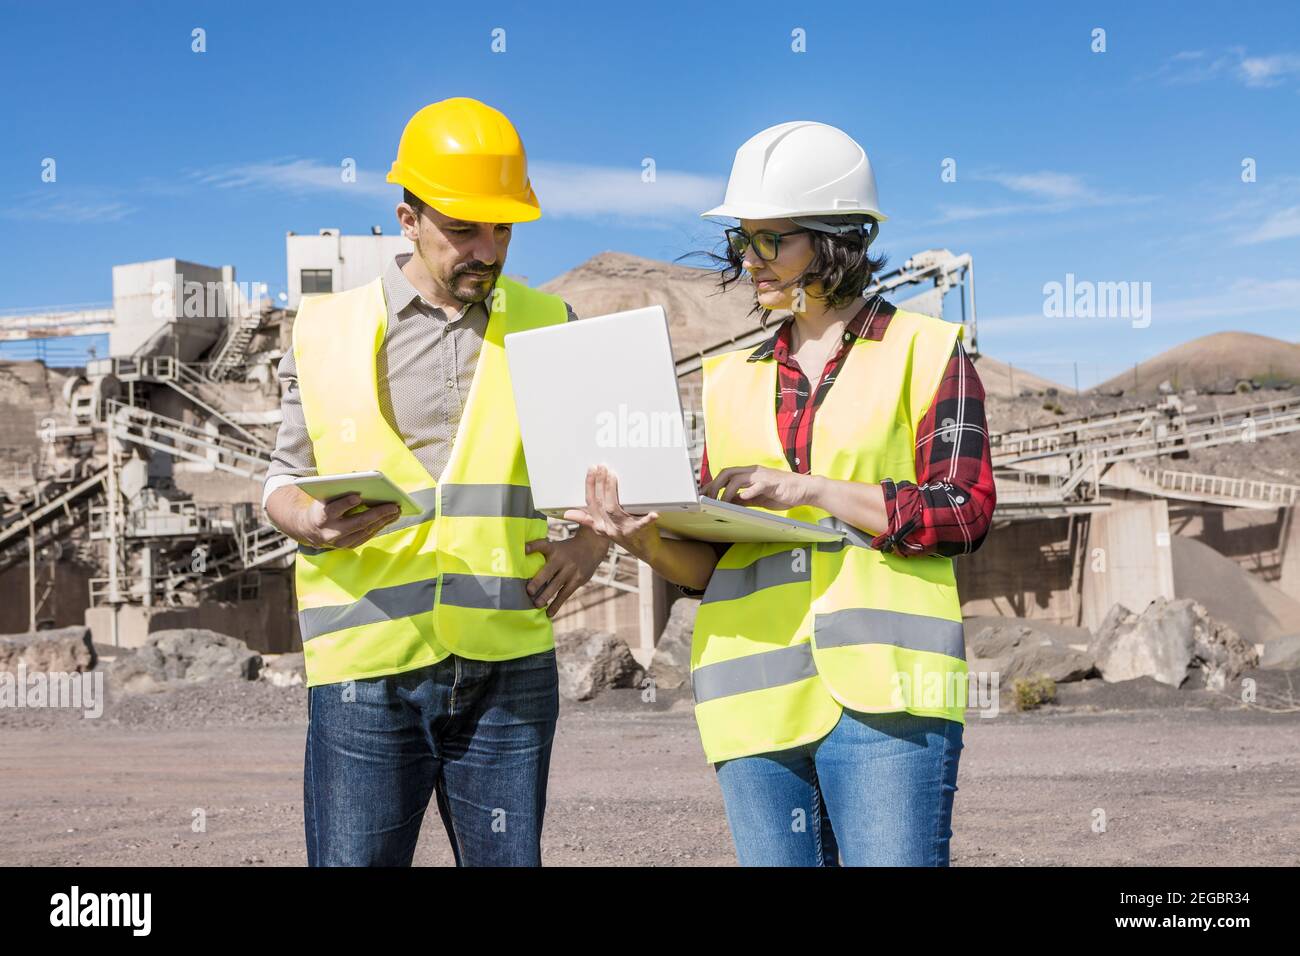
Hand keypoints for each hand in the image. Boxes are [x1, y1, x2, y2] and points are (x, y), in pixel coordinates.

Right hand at [268, 486, 400, 549]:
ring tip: (396, 511)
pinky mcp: (348, 547)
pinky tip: (389, 518)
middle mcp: (331, 531)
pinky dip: (379, 527)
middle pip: (357, 522)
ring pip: (365, 531)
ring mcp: (340, 542)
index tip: (358, 496)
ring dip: (383, 521)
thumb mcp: (325, 495)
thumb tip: (359, 476)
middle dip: (377, 513)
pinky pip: (367, 536)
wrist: (309, 530)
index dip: (345, 503)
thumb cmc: (322, 506)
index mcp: (322, 516)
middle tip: (394, 506)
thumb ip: (338, 487)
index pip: (334, 510)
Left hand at [524, 527, 608, 617]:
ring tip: (536, 605)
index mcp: (554, 548)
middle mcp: (562, 559)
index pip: (542, 545)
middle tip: (529, 592)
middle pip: (548, 571)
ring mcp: (570, 570)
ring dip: (546, 596)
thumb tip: (520, 557)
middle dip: (538, 582)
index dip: (533, 547)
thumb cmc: (566, 549)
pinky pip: (565, 594)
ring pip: (556, 585)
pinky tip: (549, 613)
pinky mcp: (577, 580)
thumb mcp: (555, 546)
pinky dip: (556, 604)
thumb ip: (540, 551)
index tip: (524, 550)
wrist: (591, 547)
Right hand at [562, 464, 661, 558]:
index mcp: (600, 525)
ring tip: (612, 475)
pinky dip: (647, 519)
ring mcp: (623, 530)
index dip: (590, 485)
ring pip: (613, 509)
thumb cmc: (625, 535)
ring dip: (611, 491)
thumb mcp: (603, 528)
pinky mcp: (638, 532)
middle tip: (602, 467)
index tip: (591, 469)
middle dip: (599, 483)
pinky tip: (653, 514)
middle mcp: (609, 527)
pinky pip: (641, 525)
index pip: (590, 503)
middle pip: (600, 503)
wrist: (645, 550)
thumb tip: (567, 513)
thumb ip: (587, 519)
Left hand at [701, 464, 817, 510]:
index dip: (713, 483)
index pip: (726, 474)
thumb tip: (729, 503)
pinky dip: (749, 491)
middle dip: (714, 485)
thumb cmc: (782, 492)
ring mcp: (763, 476)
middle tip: (708, 499)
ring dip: (727, 492)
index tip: (703, 493)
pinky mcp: (772, 484)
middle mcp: (754, 472)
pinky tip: (742, 498)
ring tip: (722, 503)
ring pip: (738, 479)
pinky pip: (758, 486)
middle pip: (727, 473)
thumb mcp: (758, 497)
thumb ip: (744, 499)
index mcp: (750, 474)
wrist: (805, 489)